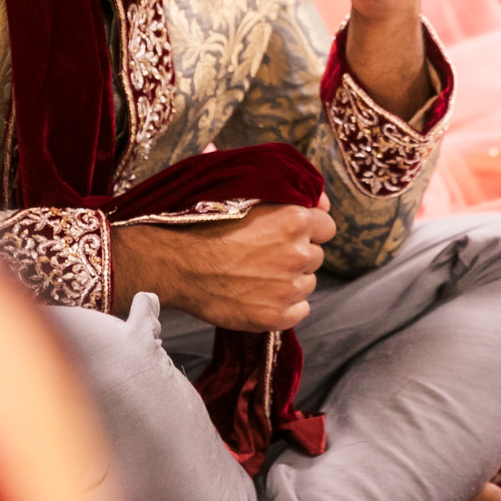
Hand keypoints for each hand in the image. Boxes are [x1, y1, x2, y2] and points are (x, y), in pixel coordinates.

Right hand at [111, 197, 334, 332]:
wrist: (174, 263)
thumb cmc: (201, 221)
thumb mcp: (238, 189)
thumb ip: (278, 185)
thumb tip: (308, 187)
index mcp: (295, 219)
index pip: (327, 226)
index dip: (309, 229)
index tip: (290, 232)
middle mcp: (299, 253)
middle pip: (316, 256)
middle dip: (297, 254)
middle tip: (267, 254)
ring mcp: (289, 287)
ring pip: (307, 283)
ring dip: (290, 280)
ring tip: (259, 275)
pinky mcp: (276, 316)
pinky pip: (299, 310)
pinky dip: (284, 305)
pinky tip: (260, 296)